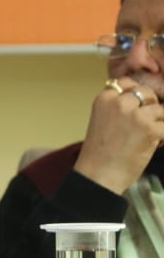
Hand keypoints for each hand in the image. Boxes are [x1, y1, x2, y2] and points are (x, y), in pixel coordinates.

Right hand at [74, 77, 163, 193]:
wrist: (99, 174)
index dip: (135, 94)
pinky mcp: (151, 130)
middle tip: (143, 124)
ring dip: (157, 123)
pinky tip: (152, 145)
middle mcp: (120, 103)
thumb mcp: (101, 119)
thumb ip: (116, 106)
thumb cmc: (99, 152)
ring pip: (160, 110)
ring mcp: (137, 116)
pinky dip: (162, 136)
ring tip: (146, 137)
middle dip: (149, 107)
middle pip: (147, 94)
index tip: (135, 106)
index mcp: (104, 99)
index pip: (128, 83)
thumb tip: (140, 98)